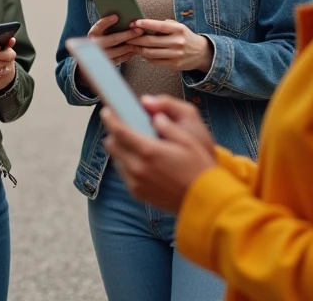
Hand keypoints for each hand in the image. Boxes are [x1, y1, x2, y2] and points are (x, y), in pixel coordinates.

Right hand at [73, 14, 141, 95]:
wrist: (89, 60)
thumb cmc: (99, 41)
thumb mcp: (99, 33)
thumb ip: (107, 27)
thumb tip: (120, 17)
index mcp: (92, 35)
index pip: (98, 26)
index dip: (106, 21)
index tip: (116, 16)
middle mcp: (94, 46)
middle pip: (113, 39)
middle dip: (127, 34)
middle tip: (139, 30)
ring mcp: (100, 57)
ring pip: (118, 50)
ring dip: (130, 45)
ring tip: (140, 39)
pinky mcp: (107, 64)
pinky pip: (120, 59)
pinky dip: (129, 54)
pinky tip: (135, 49)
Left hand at [101, 94, 216, 211]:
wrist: (205, 201)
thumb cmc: (199, 168)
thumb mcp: (188, 140)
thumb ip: (167, 125)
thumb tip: (154, 116)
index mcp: (149, 151)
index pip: (119, 130)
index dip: (110, 118)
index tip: (107, 111)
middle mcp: (137, 167)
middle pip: (111, 145)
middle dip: (114, 133)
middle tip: (124, 127)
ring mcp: (136, 182)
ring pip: (115, 159)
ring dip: (120, 149)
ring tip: (135, 144)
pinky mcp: (137, 193)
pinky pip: (123, 174)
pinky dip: (127, 164)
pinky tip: (141, 161)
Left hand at [128, 19, 213, 71]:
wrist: (202, 53)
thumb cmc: (185, 37)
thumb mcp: (179, 27)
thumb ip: (164, 26)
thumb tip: (144, 25)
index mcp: (178, 30)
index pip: (159, 26)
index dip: (145, 24)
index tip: (134, 23)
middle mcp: (177, 42)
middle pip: (151, 41)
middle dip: (136, 39)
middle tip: (126, 36)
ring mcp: (176, 55)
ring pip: (150, 53)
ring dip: (138, 49)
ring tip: (131, 45)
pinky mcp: (174, 65)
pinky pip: (155, 61)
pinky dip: (146, 57)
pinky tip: (142, 53)